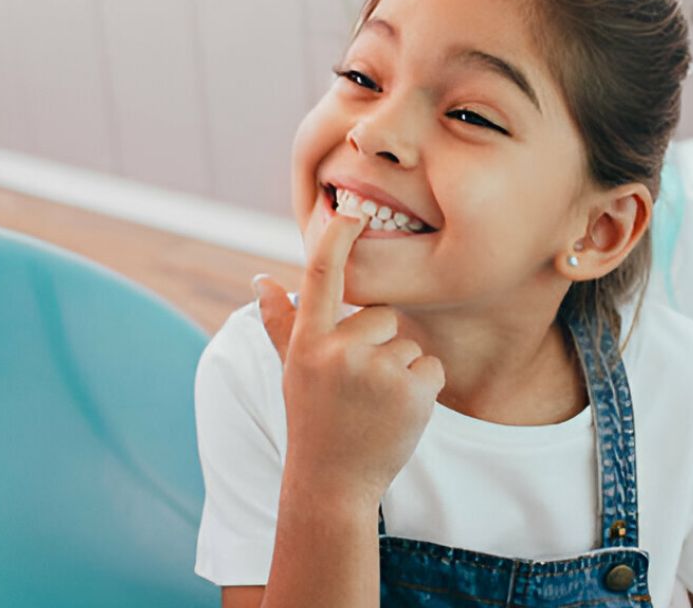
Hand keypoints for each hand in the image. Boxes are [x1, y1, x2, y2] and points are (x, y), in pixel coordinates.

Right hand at [254, 212, 445, 507]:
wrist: (333, 483)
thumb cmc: (313, 419)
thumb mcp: (292, 370)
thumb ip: (280, 323)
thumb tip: (261, 279)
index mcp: (308, 341)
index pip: (321, 276)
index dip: (337, 239)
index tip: (351, 210)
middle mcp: (339, 351)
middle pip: (382, 315)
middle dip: (379, 345)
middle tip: (358, 388)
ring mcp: (376, 371)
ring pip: (409, 343)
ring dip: (400, 371)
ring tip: (375, 405)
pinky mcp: (411, 391)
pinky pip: (432, 367)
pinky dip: (423, 389)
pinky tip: (398, 414)